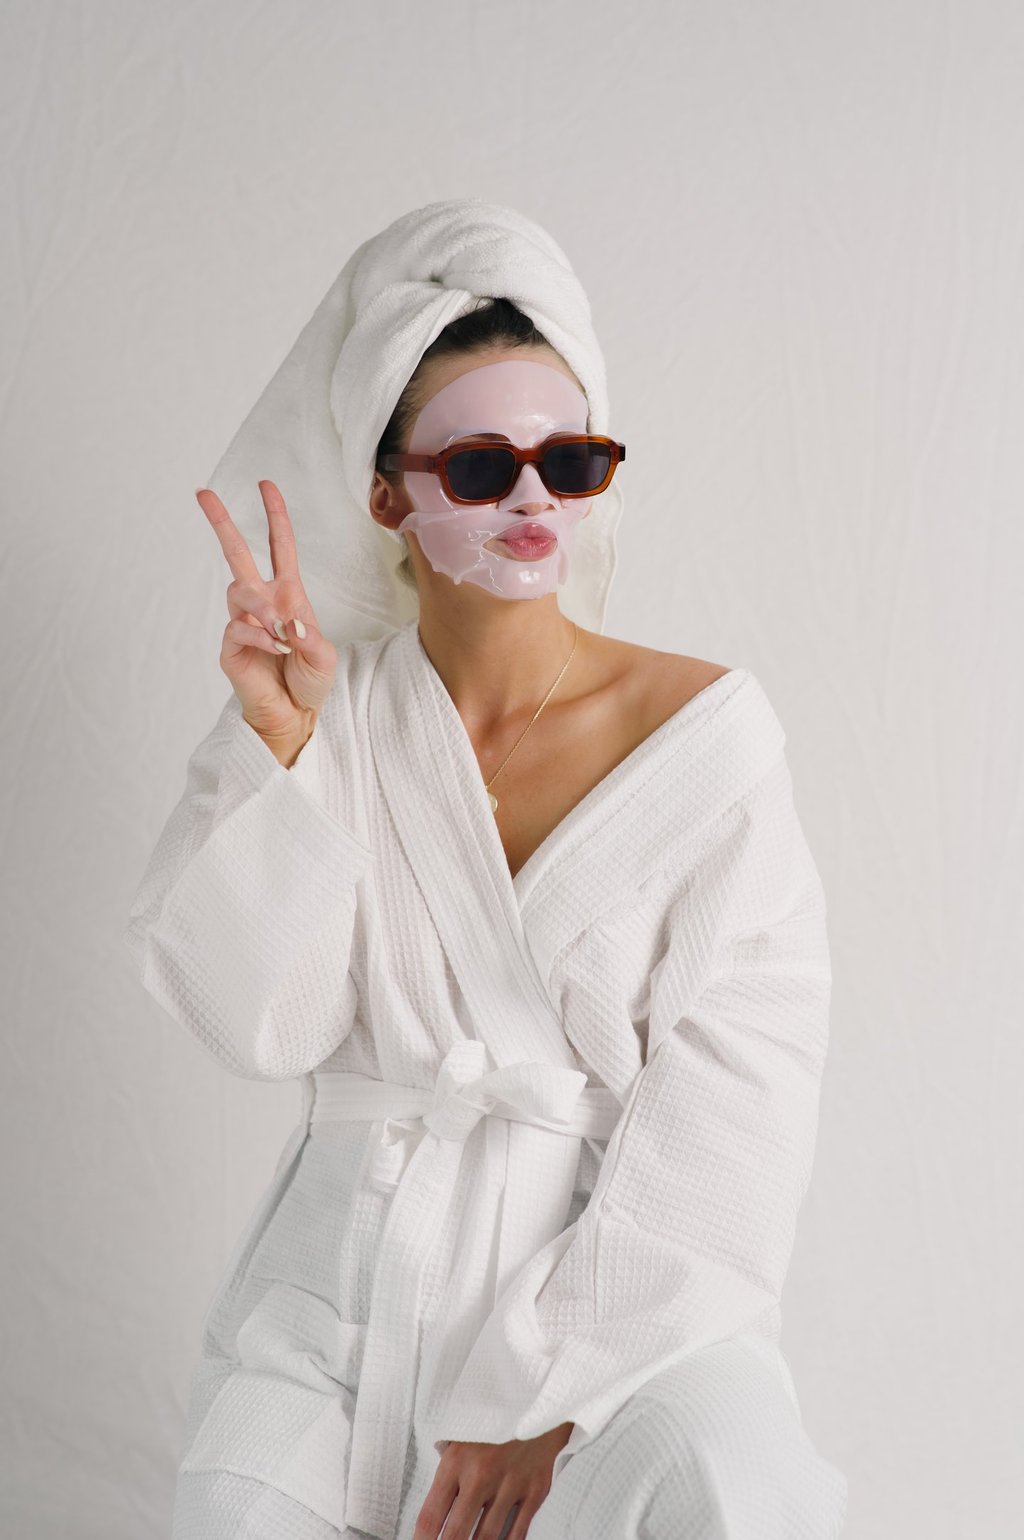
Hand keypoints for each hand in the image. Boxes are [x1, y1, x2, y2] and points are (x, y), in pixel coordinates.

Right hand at [195, 480, 336, 743]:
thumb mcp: (324, 656)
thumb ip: (311, 637)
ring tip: (281, 632)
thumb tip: (287, 622)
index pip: (279, 548)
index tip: (266, 486)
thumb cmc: (308, 680)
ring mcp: (243, 623)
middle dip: (221, 522)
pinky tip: (275, 649)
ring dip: (262, 607)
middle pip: (236, 554)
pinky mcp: (231, 647)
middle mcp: (262, 603)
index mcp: (287, 596)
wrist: (294, 713)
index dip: (275, 517)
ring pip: (239, 591)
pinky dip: (260, 637)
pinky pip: (238, 628)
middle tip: (204, 493)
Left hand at [412, 1422, 572, 1539]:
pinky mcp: (535, 1491)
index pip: (430, 1516)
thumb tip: (438, 1458)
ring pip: (486, 1538)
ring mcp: (510, 1486)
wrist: (544, 1394)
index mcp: (457, 1460)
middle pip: (456, 1535)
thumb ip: (449, 1448)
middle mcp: (481, 1476)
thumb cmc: (501, 1407)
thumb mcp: (464, 1422)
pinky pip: (517, 1532)